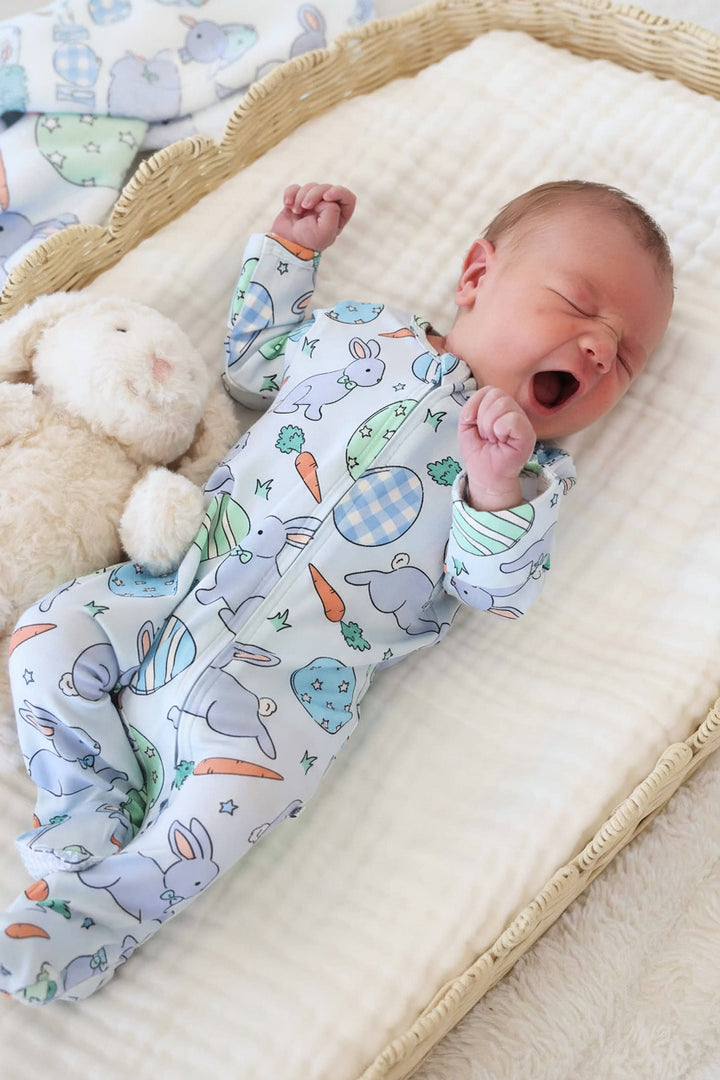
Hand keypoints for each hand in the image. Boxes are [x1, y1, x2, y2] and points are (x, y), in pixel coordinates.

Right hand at [270, 182, 355, 250]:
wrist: (287, 245)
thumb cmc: (308, 241)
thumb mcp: (326, 230)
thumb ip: (332, 211)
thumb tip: (325, 198)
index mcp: (339, 216)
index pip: (348, 197)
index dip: (339, 192)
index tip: (326, 196)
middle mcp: (327, 208)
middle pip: (326, 188)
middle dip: (314, 194)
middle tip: (305, 206)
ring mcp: (313, 203)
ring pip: (311, 187)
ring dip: (300, 197)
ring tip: (296, 212)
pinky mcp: (298, 200)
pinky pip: (295, 188)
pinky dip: (290, 194)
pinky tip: (288, 204)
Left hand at [458, 386, 535, 510]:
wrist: (485, 475)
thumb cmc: (479, 451)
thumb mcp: (466, 425)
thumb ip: (470, 408)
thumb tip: (477, 403)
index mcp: (503, 408)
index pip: (489, 390)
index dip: (477, 407)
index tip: (479, 428)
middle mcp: (515, 412)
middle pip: (496, 395)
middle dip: (483, 418)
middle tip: (487, 436)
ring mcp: (523, 423)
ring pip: (503, 404)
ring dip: (489, 425)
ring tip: (493, 440)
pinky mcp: (528, 435)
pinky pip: (512, 419)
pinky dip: (499, 429)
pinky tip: (500, 442)